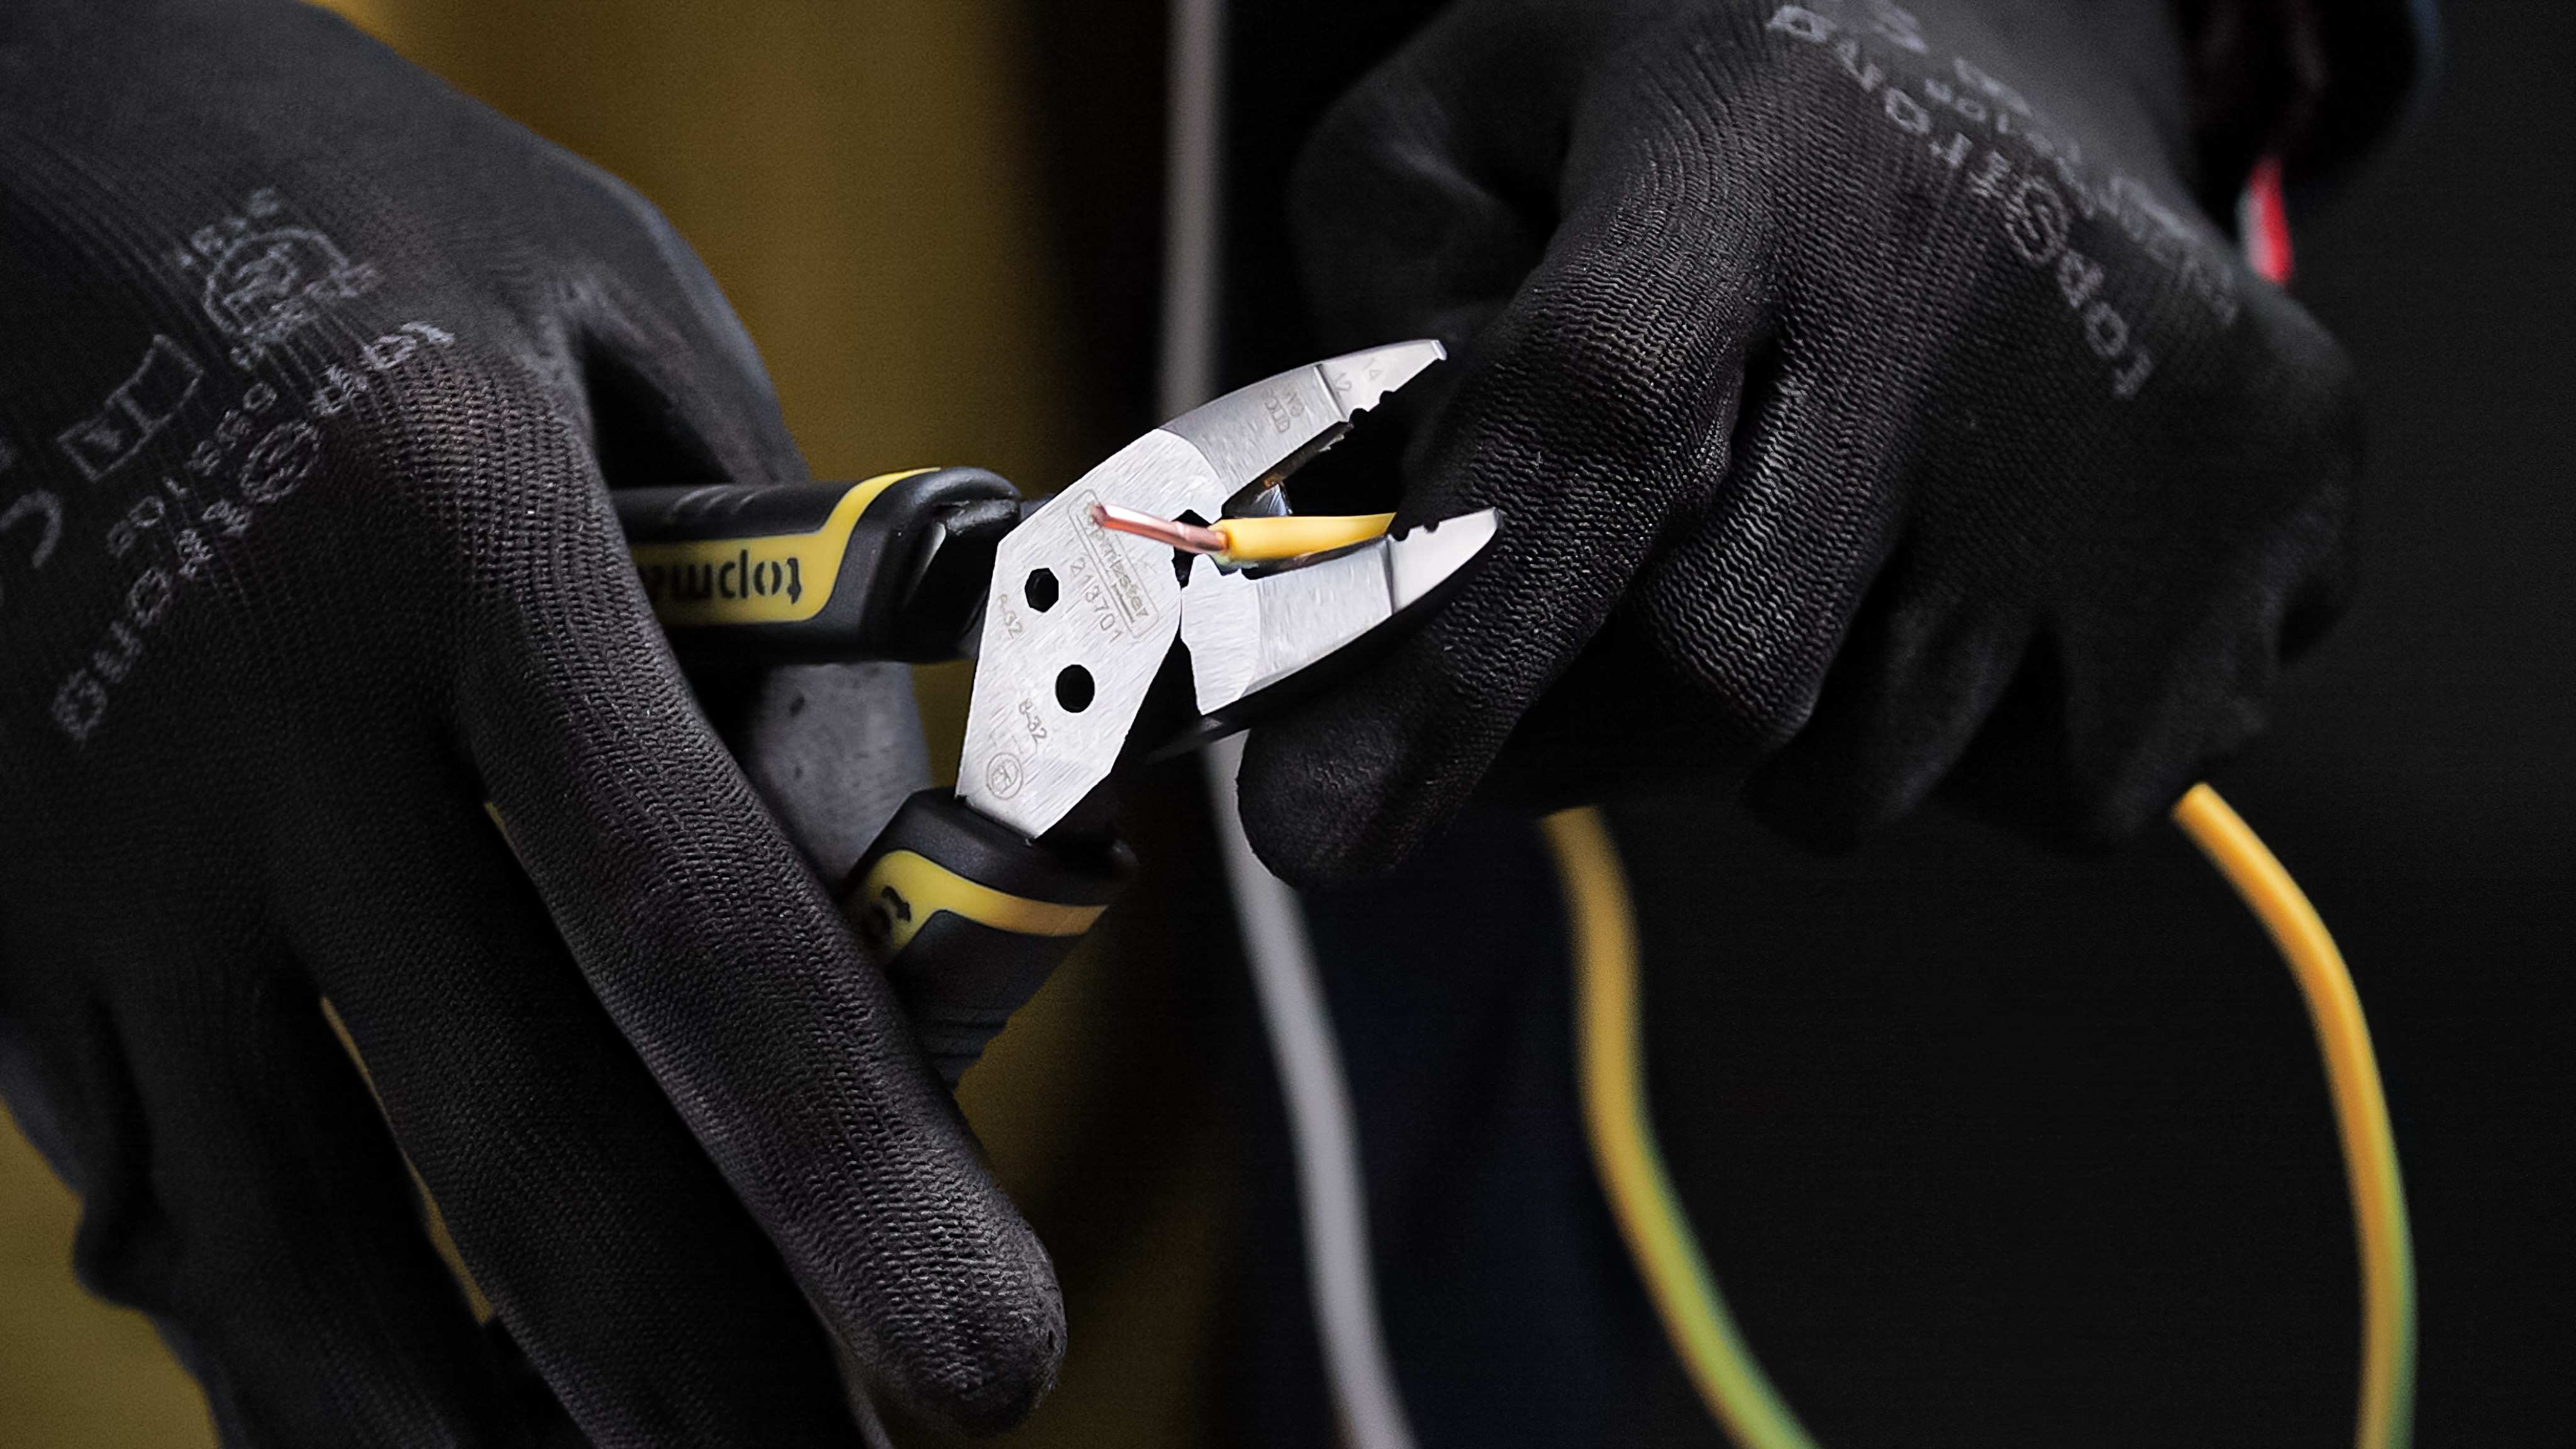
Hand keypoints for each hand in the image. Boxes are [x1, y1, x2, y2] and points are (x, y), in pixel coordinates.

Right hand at [0, 2, 1053, 1442]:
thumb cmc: (329, 198)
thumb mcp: (599, 304)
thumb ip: (757, 575)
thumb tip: (866, 851)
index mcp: (463, 537)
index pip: (691, 925)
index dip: (845, 1177)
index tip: (981, 1364)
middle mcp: (269, 717)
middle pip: (515, 1136)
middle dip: (698, 1373)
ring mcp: (96, 840)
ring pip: (291, 1238)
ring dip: (476, 1433)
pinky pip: (152, 1189)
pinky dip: (288, 1350)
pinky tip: (412, 1421)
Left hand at [1238, 0, 2359, 883]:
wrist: (2024, 40)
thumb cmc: (1712, 98)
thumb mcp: (1470, 125)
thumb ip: (1374, 337)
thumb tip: (1365, 586)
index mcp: (1752, 144)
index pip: (1592, 422)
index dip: (1452, 648)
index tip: (1322, 829)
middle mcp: (1980, 275)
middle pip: (1725, 671)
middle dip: (1588, 724)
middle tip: (1556, 639)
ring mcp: (2162, 413)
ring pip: (1866, 773)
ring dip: (1779, 720)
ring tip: (1815, 526)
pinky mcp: (2283, 512)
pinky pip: (2048, 791)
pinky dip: (1961, 734)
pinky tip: (1960, 562)